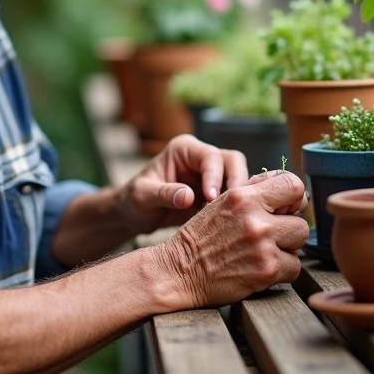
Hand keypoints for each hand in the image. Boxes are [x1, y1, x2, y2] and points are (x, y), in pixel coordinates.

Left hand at [119, 135, 249, 234]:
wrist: (134, 216)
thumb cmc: (134, 200)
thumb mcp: (142, 196)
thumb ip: (164, 194)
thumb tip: (188, 196)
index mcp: (184, 149)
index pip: (210, 156)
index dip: (215, 176)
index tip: (211, 198)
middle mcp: (201, 158)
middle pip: (233, 162)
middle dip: (236, 182)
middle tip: (233, 207)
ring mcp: (211, 176)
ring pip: (239, 179)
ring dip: (239, 197)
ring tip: (234, 217)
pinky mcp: (216, 195)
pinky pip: (234, 198)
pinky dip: (236, 208)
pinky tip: (232, 224)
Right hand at [154, 169, 308, 307]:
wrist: (179, 271)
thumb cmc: (202, 237)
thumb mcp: (223, 202)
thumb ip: (255, 190)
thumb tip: (290, 187)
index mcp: (244, 196)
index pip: (294, 185)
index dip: (294, 199)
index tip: (286, 210)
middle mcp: (255, 219)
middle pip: (301, 221)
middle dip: (288, 230)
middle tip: (269, 237)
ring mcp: (262, 246)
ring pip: (299, 244)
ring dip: (286, 250)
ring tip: (263, 252)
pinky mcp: (267, 270)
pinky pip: (294, 268)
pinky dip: (282, 271)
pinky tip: (260, 268)